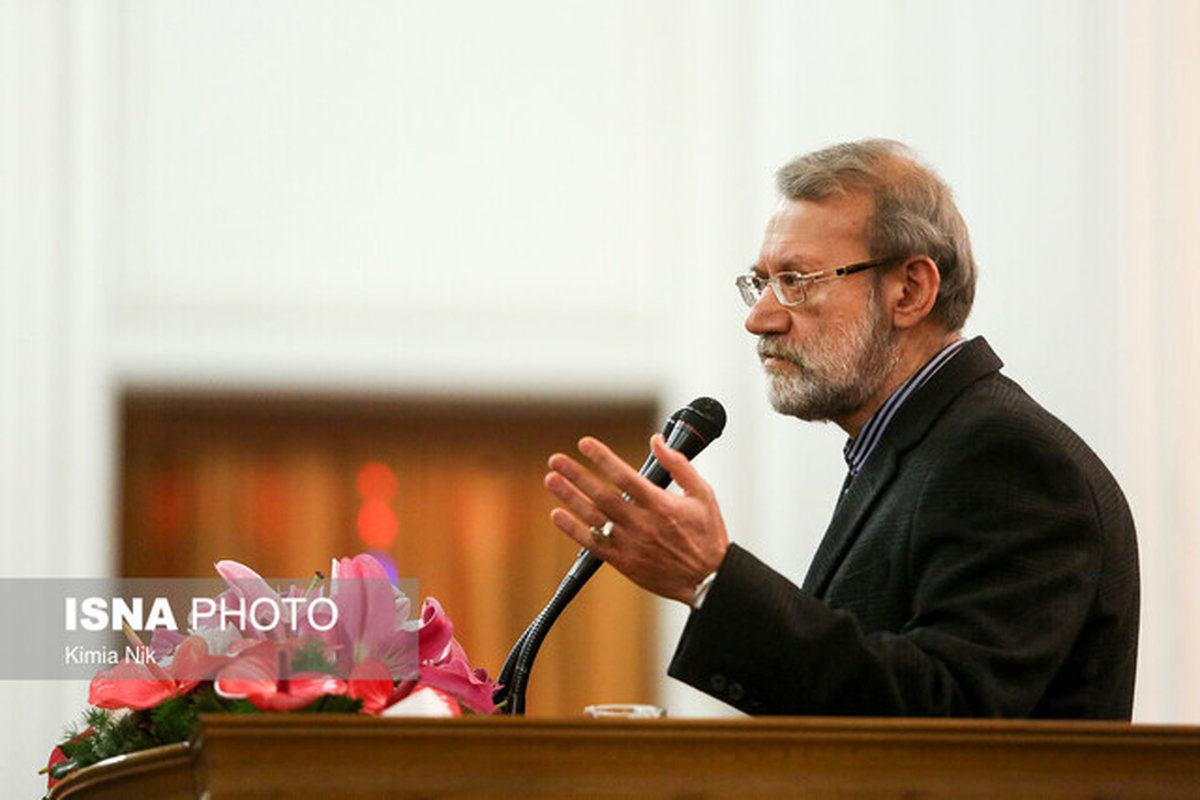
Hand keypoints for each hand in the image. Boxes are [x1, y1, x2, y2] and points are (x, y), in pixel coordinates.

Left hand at [544, 433, 728, 604]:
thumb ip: (678, 465)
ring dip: (570, 498)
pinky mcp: (625, 563)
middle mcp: (643, 524)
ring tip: (552, 480)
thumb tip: (657, 440)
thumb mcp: (702, 494)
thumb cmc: (708, 535)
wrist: (708, 580)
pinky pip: (594, 545)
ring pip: (594, 518)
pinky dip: (574, 530)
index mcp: (661, 505)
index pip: (625, 476)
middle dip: (577, 476)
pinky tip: (559, 515)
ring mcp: (632, 545)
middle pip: (602, 496)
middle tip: (556, 460)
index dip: (602, 458)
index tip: (585, 444)